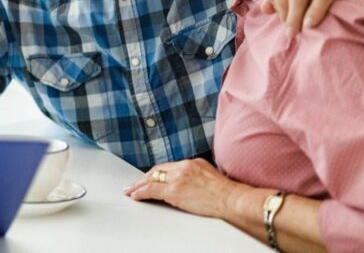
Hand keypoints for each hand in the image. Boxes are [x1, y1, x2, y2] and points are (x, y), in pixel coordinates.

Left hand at [123, 158, 240, 218]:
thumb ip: (196, 174)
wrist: (232, 200)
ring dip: (138, 185)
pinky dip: (141, 192)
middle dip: (144, 178)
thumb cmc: (226, 193)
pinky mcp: (174, 191)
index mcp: (191, 162)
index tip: (149, 178)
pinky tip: (135, 196)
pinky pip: (152, 190)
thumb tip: (189, 180)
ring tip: (130, 190)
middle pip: (157, 171)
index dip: (155, 173)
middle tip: (134, 184)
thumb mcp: (209, 175)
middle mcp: (183, 167)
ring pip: (151, 179)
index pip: (167, 167)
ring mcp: (178, 178)